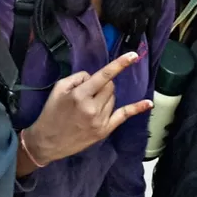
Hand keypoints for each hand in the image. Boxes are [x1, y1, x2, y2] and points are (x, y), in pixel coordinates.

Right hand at [21, 52, 151, 165]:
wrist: (47, 141)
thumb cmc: (51, 112)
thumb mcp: (58, 89)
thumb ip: (77, 78)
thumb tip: (93, 77)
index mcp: (80, 95)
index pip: (104, 76)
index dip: (120, 64)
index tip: (133, 55)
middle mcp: (93, 107)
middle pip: (110, 86)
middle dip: (102, 84)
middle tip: (88, 92)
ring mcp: (100, 120)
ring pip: (113, 98)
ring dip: (105, 96)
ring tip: (89, 105)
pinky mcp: (104, 130)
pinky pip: (123, 116)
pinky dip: (136, 108)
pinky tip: (148, 104)